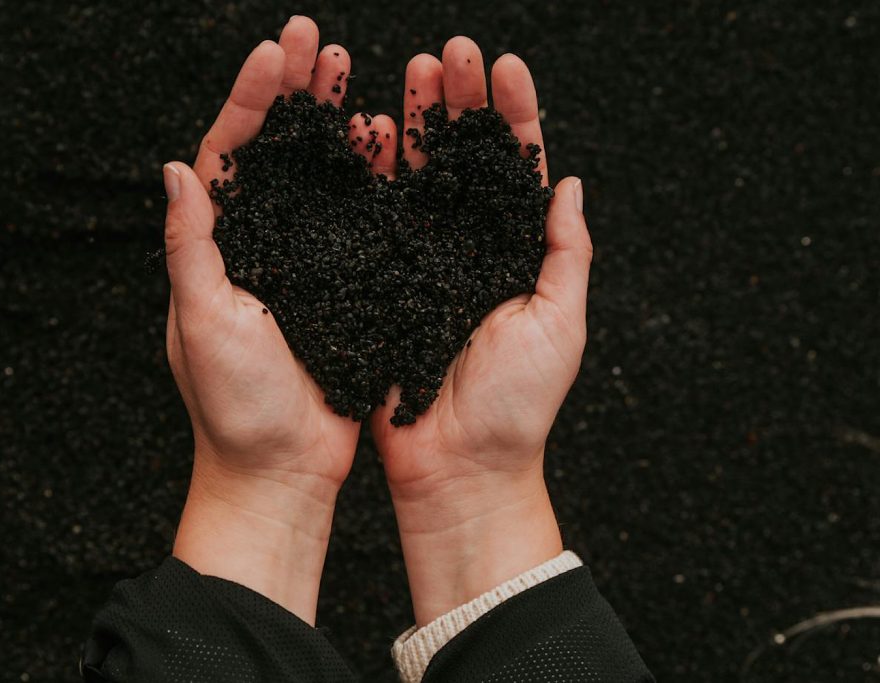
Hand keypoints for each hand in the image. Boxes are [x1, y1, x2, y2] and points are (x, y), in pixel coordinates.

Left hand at [164, 17, 358, 624]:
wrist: (285, 469)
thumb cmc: (236, 407)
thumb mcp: (203, 322)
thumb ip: (192, 246)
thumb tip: (177, 169)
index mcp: (221, 248)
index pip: (231, 154)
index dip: (251, 99)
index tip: (274, 51)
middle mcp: (265, 246)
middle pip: (278, 152)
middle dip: (295, 92)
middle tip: (316, 38)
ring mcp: (309, 262)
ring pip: (322, 176)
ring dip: (334, 122)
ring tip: (352, 71)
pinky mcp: (349, 283)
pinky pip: (361, 217)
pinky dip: (371, 175)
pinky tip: (385, 138)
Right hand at [369, 38, 592, 625]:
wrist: (455, 467)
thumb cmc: (515, 406)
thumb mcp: (558, 324)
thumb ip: (566, 253)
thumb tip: (568, 182)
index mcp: (514, 254)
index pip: (515, 170)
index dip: (510, 115)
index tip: (503, 66)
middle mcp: (466, 249)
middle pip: (462, 160)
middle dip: (458, 103)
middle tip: (449, 52)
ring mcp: (419, 261)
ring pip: (416, 178)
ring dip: (413, 123)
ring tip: (410, 72)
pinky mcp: (377, 281)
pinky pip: (373, 219)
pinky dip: (371, 176)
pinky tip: (364, 132)